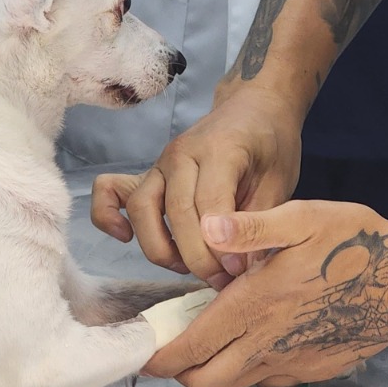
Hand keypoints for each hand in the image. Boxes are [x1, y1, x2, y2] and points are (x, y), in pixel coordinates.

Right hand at [91, 81, 302, 285]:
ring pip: (142, 208)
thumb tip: (240, 269)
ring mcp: (160, 162)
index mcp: (221, 149)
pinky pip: (110, 190)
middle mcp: (182, 153)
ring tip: (189, 268)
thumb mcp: (280, 182)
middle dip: (197, 257)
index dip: (222, 245)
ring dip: (161, 248)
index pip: (210, 203)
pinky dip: (108, 215)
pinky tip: (126, 238)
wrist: (255, 107)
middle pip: (176, 211)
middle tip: (221, 280)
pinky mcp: (148, 173)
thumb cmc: (270, 145)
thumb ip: (258, 224)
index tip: (237, 271)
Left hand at [144, 200, 387, 386]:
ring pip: (236, 383)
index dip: (160, 356)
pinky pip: (268, 379)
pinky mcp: (315, 371)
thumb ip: (249, 227)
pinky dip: (251, 366)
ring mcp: (293, 363)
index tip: (142, 353)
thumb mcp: (301, 217)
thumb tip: (206, 228)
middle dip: (181, 371)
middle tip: (175, 345)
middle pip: (205, 381)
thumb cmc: (355, 241)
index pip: (193, 347)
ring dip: (216, 368)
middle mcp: (269, 343)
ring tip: (213, 335)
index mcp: (256, 305)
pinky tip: (258, 335)